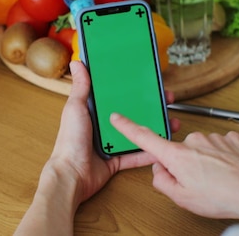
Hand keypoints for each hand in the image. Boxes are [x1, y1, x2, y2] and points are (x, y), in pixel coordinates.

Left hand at [45, 61, 180, 204]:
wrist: (72, 175)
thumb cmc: (69, 141)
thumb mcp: (75, 108)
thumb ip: (80, 87)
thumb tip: (77, 63)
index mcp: (93, 111)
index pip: (115, 95)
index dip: (130, 88)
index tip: (145, 80)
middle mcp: (103, 125)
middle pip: (130, 112)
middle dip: (148, 107)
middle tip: (164, 99)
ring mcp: (111, 142)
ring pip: (137, 132)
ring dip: (152, 128)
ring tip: (169, 120)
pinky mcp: (117, 159)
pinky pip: (136, 154)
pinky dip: (148, 151)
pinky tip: (162, 145)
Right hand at [110, 113, 238, 221]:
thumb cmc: (221, 197)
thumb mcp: (182, 198)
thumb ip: (162, 181)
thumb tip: (160, 169)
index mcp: (176, 155)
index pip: (145, 138)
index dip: (128, 127)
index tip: (118, 117)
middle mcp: (192, 141)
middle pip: (177, 151)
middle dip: (183, 165)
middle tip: (198, 184)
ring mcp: (213, 138)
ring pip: (200, 150)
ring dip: (205, 162)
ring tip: (217, 181)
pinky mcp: (231, 138)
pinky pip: (219, 147)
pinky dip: (221, 158)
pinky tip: (229, 171)